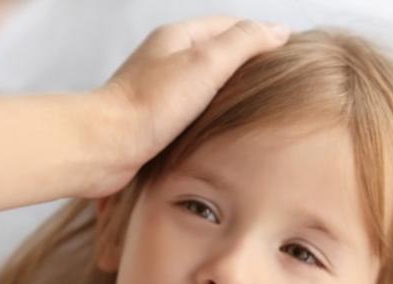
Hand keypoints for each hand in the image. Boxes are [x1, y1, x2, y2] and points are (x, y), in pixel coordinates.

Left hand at [87, 16, 289, 196]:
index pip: (228, 27)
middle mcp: (164, 62)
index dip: (258, 37)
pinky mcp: (151, 124)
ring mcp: (156, 94)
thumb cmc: (150, 105)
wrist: (105, 147)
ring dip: (225, 99)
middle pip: (214, 57)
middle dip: (244, 69)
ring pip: (200, 89)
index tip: (287, 54)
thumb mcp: (206, 62)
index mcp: (176, 38)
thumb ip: (243, 42)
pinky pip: (187, 117)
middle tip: (276, 87)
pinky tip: (221, 136)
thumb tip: (278, 30)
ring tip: (255, 114)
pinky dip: (206, 122)